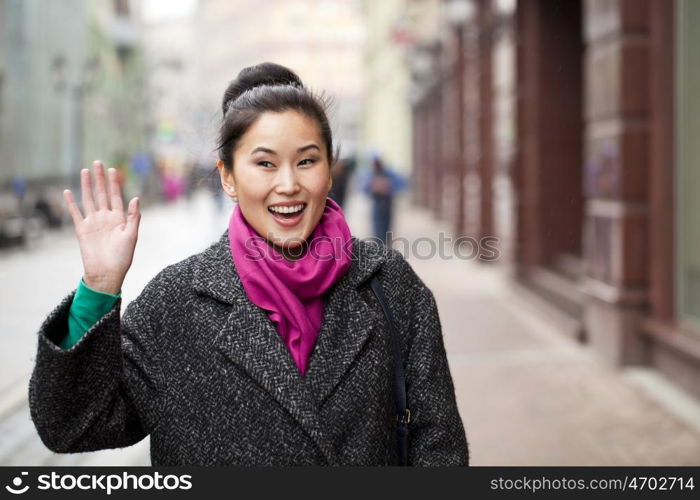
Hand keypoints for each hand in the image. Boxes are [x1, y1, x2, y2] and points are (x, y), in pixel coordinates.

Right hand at [63, 161, 140, 293]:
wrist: (107, 273)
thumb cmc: (122, 257)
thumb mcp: (131, 235)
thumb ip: (133, 217)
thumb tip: (136, 198)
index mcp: (119, 218)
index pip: (116, 196)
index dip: (115, 183)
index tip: (114, 170)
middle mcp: (106, 218)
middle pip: (102, 194)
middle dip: (100, 179)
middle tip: (98, 162)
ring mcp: (93, 222)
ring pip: (89, 199)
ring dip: (87, 185)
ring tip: (85, 171)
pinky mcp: (82, 229)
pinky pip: (75, 213)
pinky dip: (71, 203)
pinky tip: (68, 191)